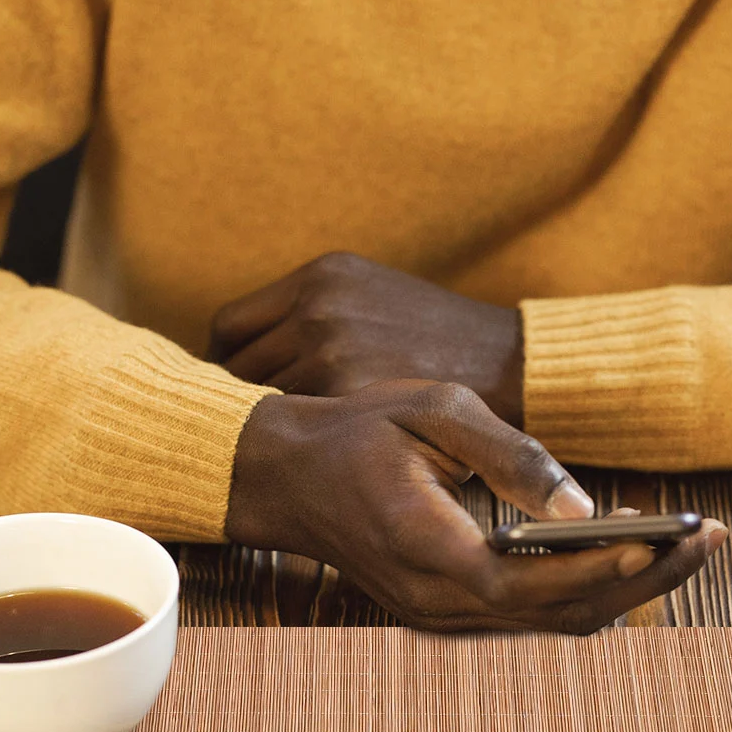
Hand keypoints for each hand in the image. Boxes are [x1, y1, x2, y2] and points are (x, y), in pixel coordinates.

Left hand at [211, 252, 525, 424]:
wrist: (508, 363)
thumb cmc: (440, 339)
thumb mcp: (374, 296)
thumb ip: (315, 311)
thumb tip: (257, 349)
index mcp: (320, 277)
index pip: (230, 326)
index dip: (223, 363)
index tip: (228, 390)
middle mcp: (318, 306)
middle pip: (236, 367)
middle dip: (238, 400)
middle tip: (246, 431)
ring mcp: (331, 348)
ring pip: (261, 400)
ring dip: (267, 425)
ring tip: (277, 448)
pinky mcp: (349, 390)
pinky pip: (298, 424)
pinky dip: (298, 440)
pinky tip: (310, 454)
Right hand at [226, 382, 725, 633]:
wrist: (283, 476)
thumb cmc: (356, 430)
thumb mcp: (433, 410)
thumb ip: (510, 455)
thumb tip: (586, 508)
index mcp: (429, 549)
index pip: (535, 581)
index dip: (609, 567)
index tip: (673, 534)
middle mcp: (435, 601)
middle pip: (563, 615)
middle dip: (645, 579)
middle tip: (714, 535)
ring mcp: (438, 615)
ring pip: (554, 622)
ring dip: (624, 588)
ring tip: (688, 541)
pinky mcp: (445, 611)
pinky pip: (531, 614)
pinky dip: (585, 589)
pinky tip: (625, 549)